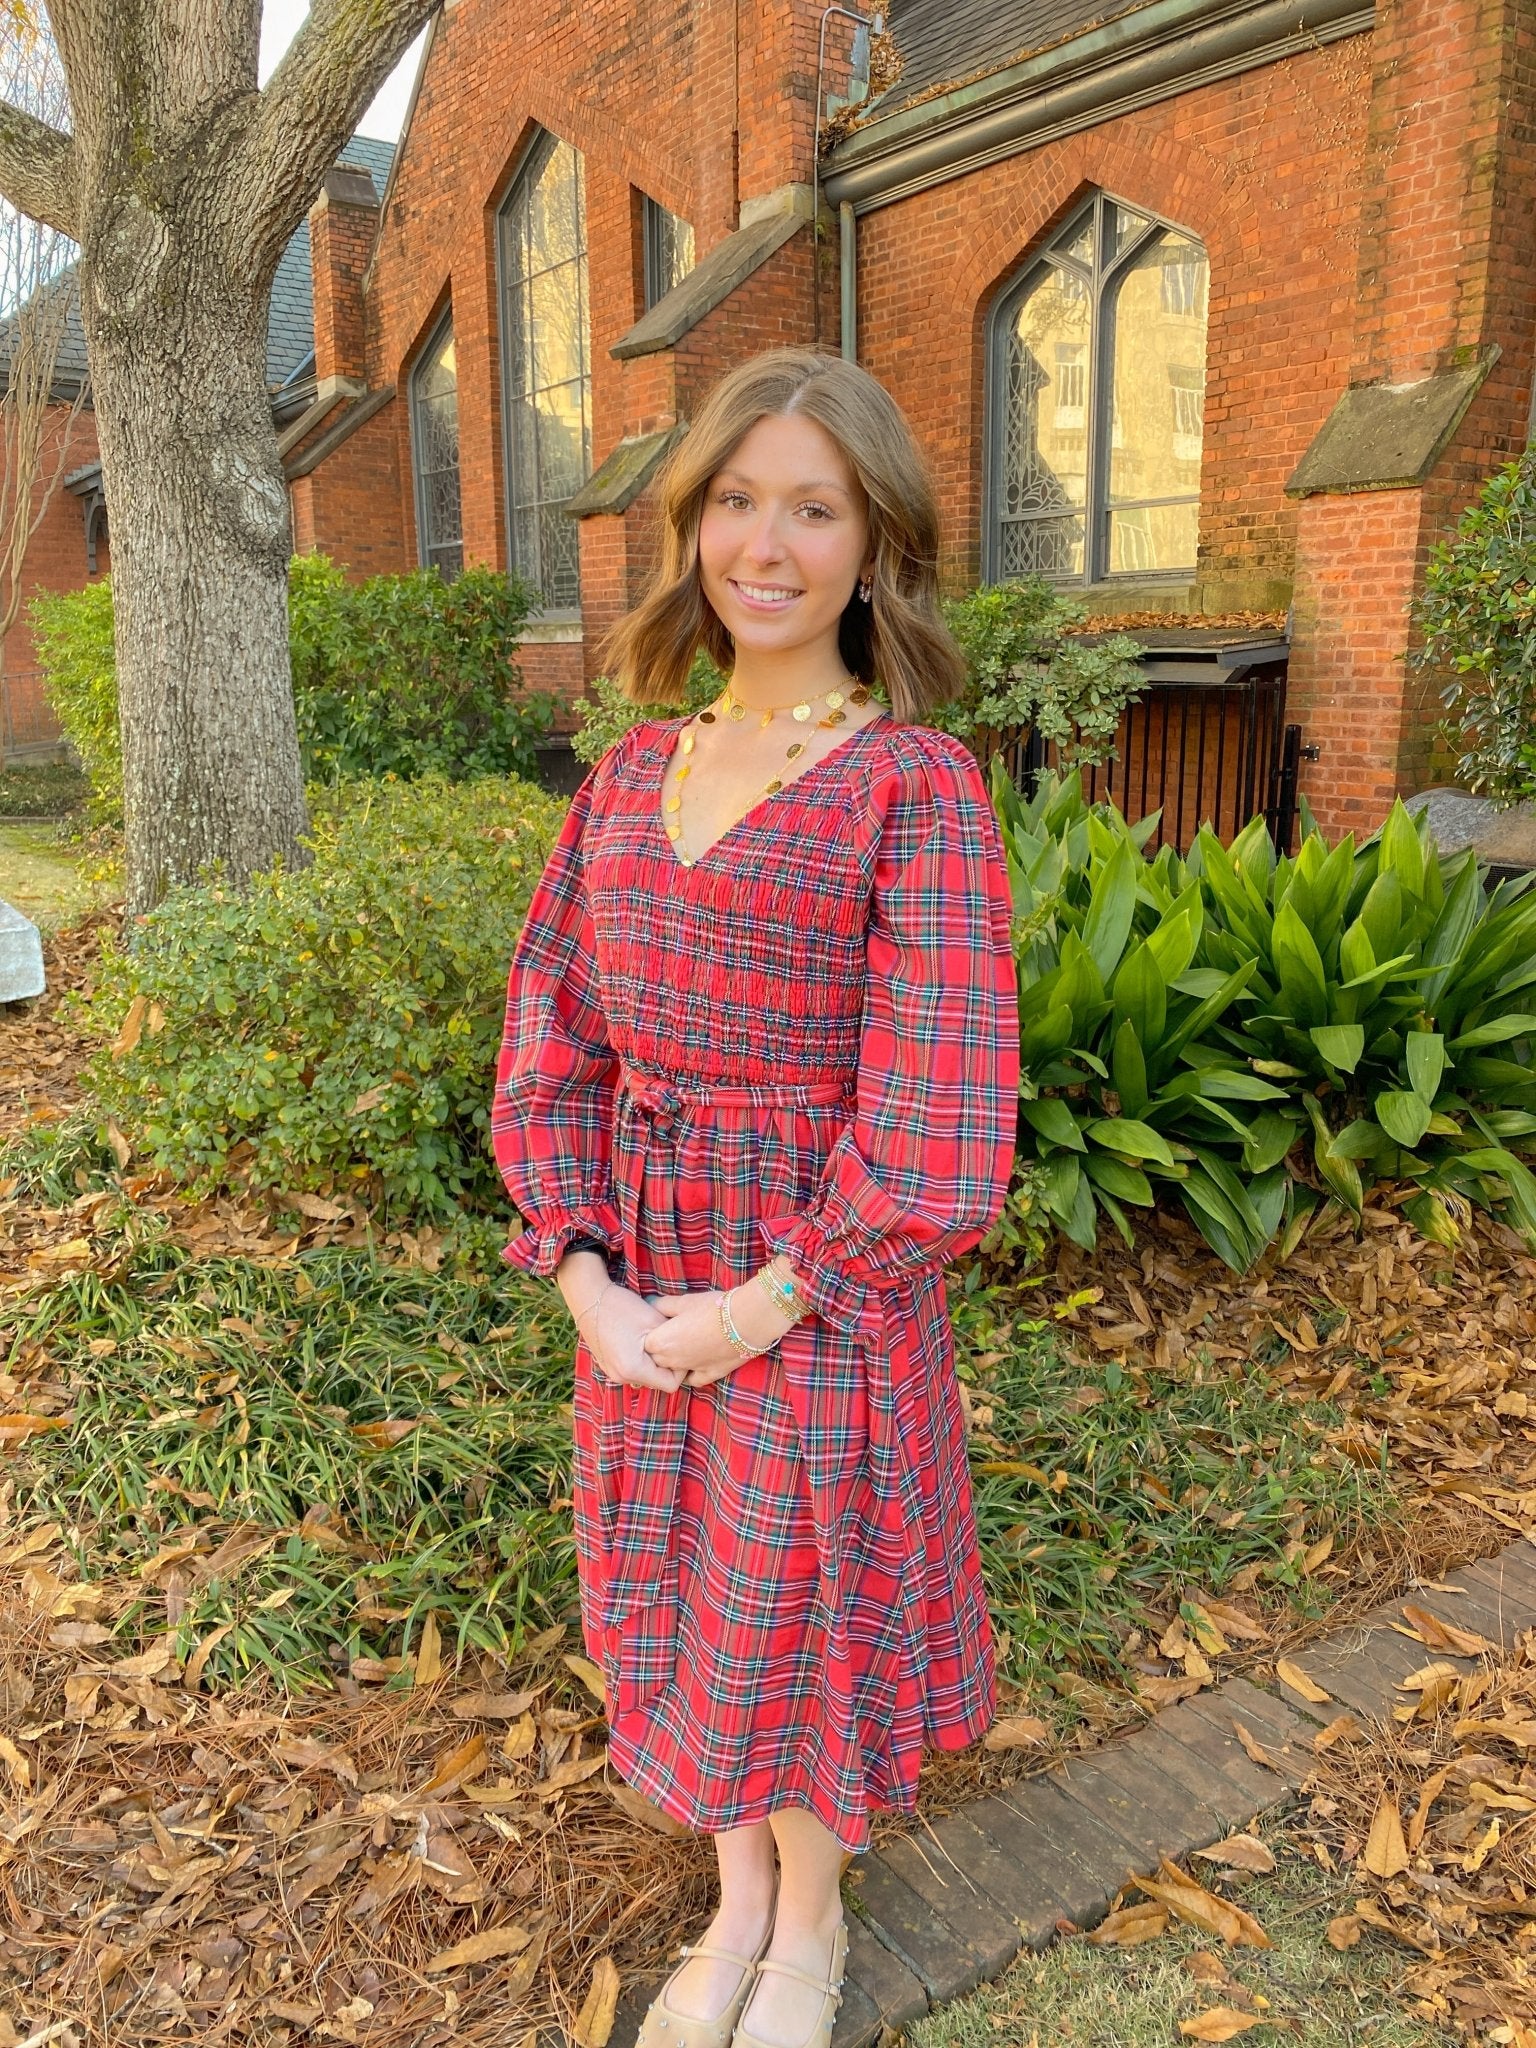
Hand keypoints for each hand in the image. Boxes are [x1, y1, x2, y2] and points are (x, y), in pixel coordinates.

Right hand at [574, 1281, 687, 1393]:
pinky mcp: (608, 1366)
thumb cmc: (623, 1307)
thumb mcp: (654, 1322)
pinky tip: (639, 1340)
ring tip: (652, 1339)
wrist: (590, 1298)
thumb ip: (673, 1343)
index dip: (679, 1369)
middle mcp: (622, 1377)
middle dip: (666, 1365)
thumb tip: (686, 1353)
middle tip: (668, 1342)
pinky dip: (641, 1360)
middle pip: (657, 1382)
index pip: (670, 1385)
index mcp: (634, 1369)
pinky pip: (633, 1370)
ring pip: (646, 1376)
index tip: (679, 1348)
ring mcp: (613, 1373)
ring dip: (653, 1362)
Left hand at [642, 1279, 798, 1388]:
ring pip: (674, 1371)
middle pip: (657, 1359)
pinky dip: (692, 1373)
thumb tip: (650, 1303)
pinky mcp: (709, 1374)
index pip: (645, 1344)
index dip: (652, 1333)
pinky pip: (694, 1379)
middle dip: (660, 1349)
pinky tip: (694, 1365)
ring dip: (674, 1362)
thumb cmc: (712, 1307)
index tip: (659, 1325)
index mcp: (661, 1342)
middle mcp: (672, 1361)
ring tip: (683, 1346)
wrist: (745, 1320)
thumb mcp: (684, 1301)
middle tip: (671, 1334)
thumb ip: (662, 1305)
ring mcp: (690, 1370)